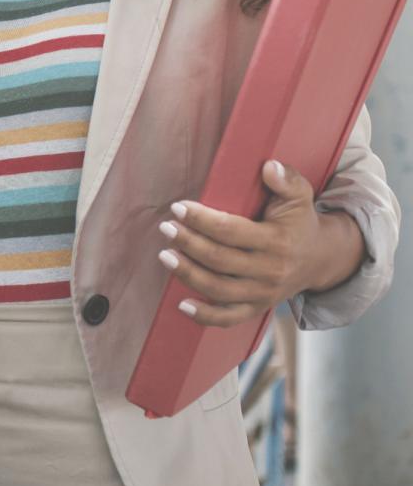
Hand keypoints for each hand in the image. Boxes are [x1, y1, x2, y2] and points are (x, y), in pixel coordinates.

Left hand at [156, 160, 339, 327]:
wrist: (321, 260)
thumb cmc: (300, 222)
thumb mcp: (300, 196)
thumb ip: (286, 179)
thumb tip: (268, 166)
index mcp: (277, 241)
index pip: (231, 230)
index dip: (201, 219)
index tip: (178, 207)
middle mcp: (270, 270)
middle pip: (220, 260)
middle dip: (188, 243)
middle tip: (166, 227)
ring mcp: (263, 293)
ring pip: (219, 289)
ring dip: (188, 274)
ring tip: (164, 255)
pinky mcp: (257, 308)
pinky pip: (229, 318)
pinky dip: (205, 315)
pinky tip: (181, 304)